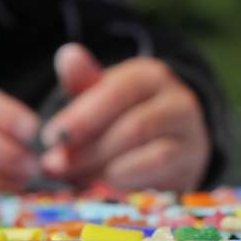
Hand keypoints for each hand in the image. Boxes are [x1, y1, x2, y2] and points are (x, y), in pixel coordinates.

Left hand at [40, 44, 210, 190]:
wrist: (170, 146)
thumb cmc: (123, 117)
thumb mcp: (101, 98)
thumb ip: (83, 82)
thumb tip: (67, 54)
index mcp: (150, 75)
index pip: (119, 90)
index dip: (84, 115)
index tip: (50, 137)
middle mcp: (177, 99)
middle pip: (134, 125)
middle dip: (89, 149)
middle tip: (55, 166)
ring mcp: (188, 131)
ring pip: (149, 154)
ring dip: (104, 167)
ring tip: (75, 177)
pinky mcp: (189, 160)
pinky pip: (158, 170)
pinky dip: (125, 179)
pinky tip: (101, 185)